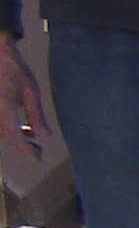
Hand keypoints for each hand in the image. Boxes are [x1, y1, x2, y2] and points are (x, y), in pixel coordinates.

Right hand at [0, 36, 47, 161]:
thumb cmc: (13, 68)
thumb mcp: (31, 92)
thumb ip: (37, 116)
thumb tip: (44, 137)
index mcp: (3, 107)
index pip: (14, 137)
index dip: (26, 151)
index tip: (38, 158)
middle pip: (5, 136)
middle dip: (21, 145)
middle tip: (37, 149)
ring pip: (0, 131)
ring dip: (14, 136)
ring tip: (30, 135)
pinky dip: (7, 127)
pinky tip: (19, 126)